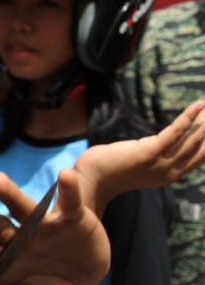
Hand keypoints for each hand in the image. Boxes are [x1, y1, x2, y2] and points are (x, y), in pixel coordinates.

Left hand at [75, 100, 204, 212]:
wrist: (89, 180)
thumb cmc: (110, 169)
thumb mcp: (141, 162)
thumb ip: (156, 154)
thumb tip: (164, 140)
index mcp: (170, 175)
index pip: (200, 156)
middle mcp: (171, 172)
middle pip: (201, 148)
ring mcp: (161, 163)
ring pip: (192, 138)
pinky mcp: (149, 152)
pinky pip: (175, 132)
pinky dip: (189, 117)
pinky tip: (199, 104)